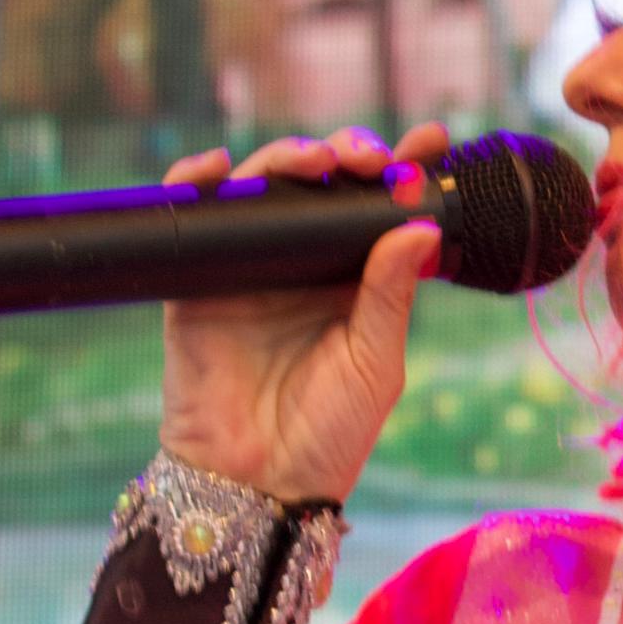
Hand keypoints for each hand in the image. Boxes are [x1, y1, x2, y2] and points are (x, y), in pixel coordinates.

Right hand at [155, 126, 448, 507]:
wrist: (259, 482)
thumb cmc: (328, 432)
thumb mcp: (375, 361)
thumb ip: (391, 293)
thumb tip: (419, 224)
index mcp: (356, 280)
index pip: (380, 209)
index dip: (402, 171)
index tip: (432, 141)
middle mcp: (304, 265)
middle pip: (321, 186)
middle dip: (346, 155)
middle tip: (367, 158)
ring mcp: (248, 268)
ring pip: (261, 189)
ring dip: (284, 159)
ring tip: (313, 162)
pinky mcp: (195, 282)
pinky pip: (190, 219)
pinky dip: (195, 183)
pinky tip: (214, 168)